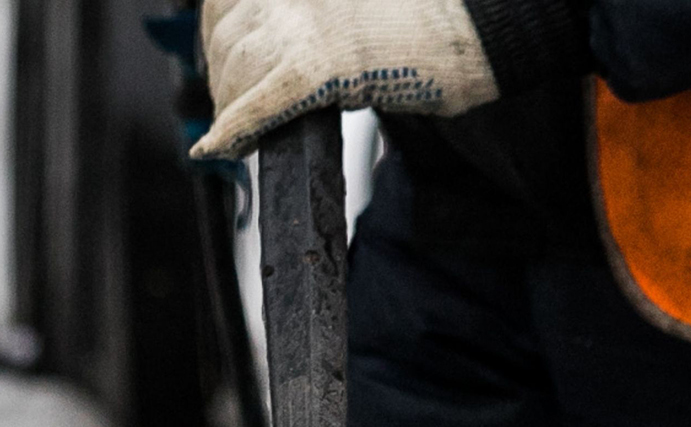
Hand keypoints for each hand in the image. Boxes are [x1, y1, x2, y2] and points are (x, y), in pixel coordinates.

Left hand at [193, 0, 498, 157]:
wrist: (474, 26)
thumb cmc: (428, 14)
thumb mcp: (353, 2)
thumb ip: (313, 14)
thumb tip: (277, 46)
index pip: (228, 1)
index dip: (217, 35)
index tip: (218, 56)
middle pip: (227, 37)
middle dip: (223, 76)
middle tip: (230, 105)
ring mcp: (302, 24)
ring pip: (236, 71)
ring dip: (230, 106)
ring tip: (236, 132)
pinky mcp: (318, 67)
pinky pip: (259, 104)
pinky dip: (236, 128)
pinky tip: (222, 149)